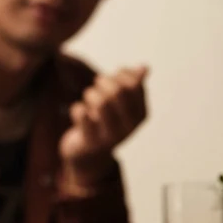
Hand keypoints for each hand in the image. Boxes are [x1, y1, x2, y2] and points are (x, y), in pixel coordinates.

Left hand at [59, 66, 148, 182]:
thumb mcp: (123, 103)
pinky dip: (77, 108)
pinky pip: (81, 113)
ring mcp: (111, 135)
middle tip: (96, 86)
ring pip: (100, 102)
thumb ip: (134, 83)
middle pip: (118, 91)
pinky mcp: (91, 141)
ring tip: (88, 99)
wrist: (91, 154)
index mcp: (141, 114)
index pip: (134, 84)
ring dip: (90, 94)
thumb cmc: (107, 121)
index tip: (111, 78)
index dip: (120, 75)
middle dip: (103, 82)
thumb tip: (144, 67)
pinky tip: (79, 112)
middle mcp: (130, 127)